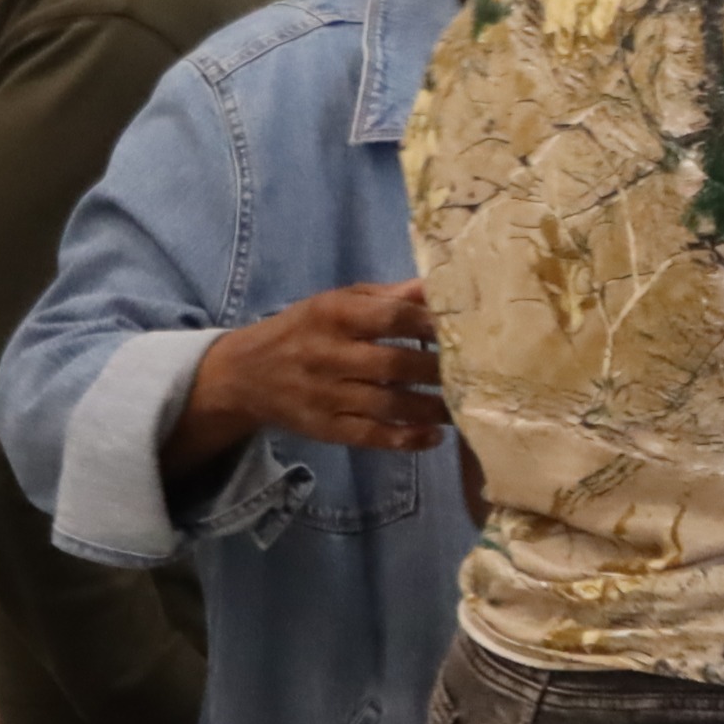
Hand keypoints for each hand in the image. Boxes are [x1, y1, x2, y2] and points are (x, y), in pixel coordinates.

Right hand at [166, 280, 447, 467]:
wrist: (244, 375)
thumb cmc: (305, 329)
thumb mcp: (337, 302)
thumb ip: (388, 297)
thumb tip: (441, 285)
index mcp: (332, 316)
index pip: (389, 318)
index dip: (430, 324)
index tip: (467, 327)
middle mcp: (327, 355)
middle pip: (393, 366)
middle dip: (438, 371)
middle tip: (479, 373)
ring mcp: (325, 396)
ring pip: (387, 405)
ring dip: (432, 408)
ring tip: (466, 406)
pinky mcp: (325, 428)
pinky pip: (371, 436)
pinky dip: (406, 439)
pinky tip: (434, 436)